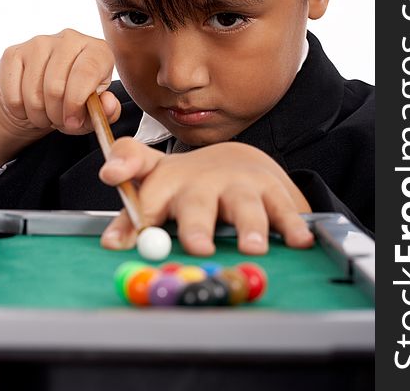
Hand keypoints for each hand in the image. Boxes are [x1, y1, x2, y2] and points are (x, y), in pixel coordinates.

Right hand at [0, 29, 119, 165]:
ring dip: (39, 115)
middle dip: (57, 114)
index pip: (85, 73)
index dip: (76, 104)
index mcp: (98, 50)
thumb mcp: (96, 110)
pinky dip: (19, 110)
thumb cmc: (78, 101)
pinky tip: (28, 107)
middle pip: (56, 87)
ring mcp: (40, 43)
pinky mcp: (14, 53)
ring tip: (47, 115)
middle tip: (60, 120)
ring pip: (33, 93)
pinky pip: (12, 94)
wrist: (46, 94)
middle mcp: (70, 39)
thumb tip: (108, 104)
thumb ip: (108, 111)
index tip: (73, 121)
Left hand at [99, 138, 313, 254]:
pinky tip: (298, 240)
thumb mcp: (159, 193)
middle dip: (196, 223)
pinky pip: (282, 208)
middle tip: (198, 245)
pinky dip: (291, 225)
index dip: (123, 165)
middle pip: (195, 199)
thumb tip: (111, 244)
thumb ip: (134, 215)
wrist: (237, 162)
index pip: (138, 162)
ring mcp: (238, 182)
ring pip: (243, 203)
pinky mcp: (270, 189)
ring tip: (252, 247)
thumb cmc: (190, 187)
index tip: (111, 175)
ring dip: (248, 225)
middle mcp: (200, 178)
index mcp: (166, 179)